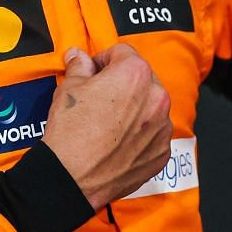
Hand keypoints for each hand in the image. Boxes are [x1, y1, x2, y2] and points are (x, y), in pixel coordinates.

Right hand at [42, 45, 172, 209]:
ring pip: (150, 108)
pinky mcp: (162, 152)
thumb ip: (79, 66)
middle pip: (142, 79)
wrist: (72, 178)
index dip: (104, 61)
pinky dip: (140, 136)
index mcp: (135, 74)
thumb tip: (79, 57)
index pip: (123, 53)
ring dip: (135, 110)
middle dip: (123, 85)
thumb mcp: (68, 89)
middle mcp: (156, 97)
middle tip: (100, 99)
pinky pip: (153, 135)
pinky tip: (118, 143)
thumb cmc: (71, 132)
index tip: (94, 72)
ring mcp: (162, 127)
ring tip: (109, 124)